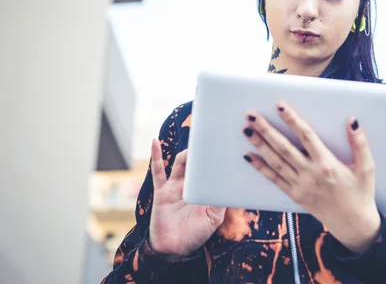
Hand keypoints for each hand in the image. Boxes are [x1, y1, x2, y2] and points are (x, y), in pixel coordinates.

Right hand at [148, 139, 225, 256]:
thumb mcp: (214, 218)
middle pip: (197, 162)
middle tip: (210, 138)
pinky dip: (156, 156)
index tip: (225, 145)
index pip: (211, 169)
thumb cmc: (197, 233)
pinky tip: (155, 142)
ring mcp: (176, 186)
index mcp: (205, 189)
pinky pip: (158, 172)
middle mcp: (191, 185)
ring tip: (194, 146)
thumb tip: (228, 184)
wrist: (175, 249)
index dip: (216, 158)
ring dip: (187, 153)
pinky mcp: (162, 191)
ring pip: (181, 163)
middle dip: (202, 150)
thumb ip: (220, 201)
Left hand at [242, 101, 380, 252]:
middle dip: (266, 130)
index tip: (279, 105)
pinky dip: (260, 167)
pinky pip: (274, 179)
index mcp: (327, 164)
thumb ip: (360, 143)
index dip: (292, 119)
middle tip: (251, 115)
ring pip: (275, 161)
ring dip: (259, 145)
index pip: (305, 136)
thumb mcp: (367, 168)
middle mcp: (310, 174)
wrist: (353, 224)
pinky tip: (248, 156)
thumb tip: (352, 120)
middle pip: (283, 147)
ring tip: (246, 130)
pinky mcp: (295, 195)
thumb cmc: (361, 193)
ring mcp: (300, 185)